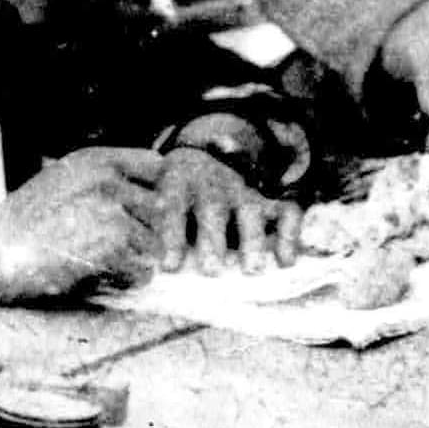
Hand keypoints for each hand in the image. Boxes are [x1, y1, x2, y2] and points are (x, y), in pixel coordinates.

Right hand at [0, 147, 168, 299]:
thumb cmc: (25, 223)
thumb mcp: (64, 180)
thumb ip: (106, 180)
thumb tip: (158, 198)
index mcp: (97, 160)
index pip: (157, 167)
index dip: (153, 192)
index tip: (138, 213)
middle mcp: (108, 180)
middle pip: (161, 210)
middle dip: (145, 231)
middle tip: (111, 248)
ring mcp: (111, 212)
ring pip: (154, 243)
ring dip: (134, 259)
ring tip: (98, 263)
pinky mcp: (111, 247)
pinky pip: (141, 270)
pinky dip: (123, 281)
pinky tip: (93, 277)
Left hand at [153, 147, 302, 276]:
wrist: (200, 157)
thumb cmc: (172, 195)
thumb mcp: (155, 196)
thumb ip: (150, 224)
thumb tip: (138, 264)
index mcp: (176, 184)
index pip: (173, 207)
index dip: (172, 235)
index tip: (170, 266)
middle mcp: (211, 186)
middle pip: (213, 209)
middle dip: (212, 239)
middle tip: (212, 270)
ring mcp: (241, 192)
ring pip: (249, 210)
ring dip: (251, 240)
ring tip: (251, 270)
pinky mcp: (264, 200)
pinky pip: (285, 211)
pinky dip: (290, 234)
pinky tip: (287, 261)